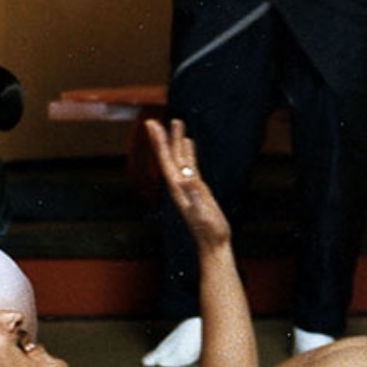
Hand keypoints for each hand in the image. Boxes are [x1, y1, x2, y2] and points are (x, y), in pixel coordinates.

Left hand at [147, 119, 229, 252]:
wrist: (214, 245)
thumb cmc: (210, 232)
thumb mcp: (203, 213)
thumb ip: (194, 195)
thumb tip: (185, 178)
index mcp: (179, 189)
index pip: (166, 161)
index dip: (159, 143)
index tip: (152, 127)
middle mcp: (181, 186)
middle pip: (170, 157)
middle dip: (163, 138)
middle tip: (153, 120)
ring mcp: (188, 187)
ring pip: (180, 159)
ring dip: (176, 142)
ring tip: (176, 124)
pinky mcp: (197, 190)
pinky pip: (191, 166)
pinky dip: (188, 153)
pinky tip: (189, 144)